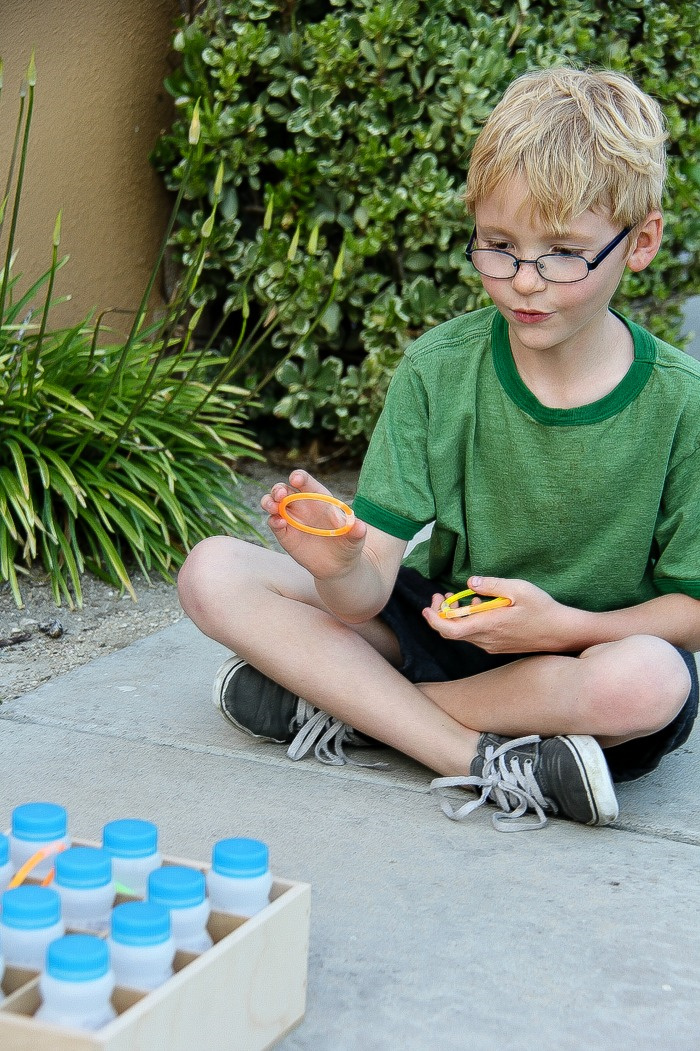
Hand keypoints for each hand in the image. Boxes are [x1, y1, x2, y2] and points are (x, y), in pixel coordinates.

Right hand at [261, 470, 366, 580]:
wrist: (338, 565)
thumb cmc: (348, 545)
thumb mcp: (355, 538)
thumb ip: (356, 531)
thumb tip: (360, 526)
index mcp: (319, 498)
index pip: (306, 482)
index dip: (300, 477)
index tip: (296, 479)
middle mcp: (302, 505)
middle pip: (284, 489)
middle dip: (278, 489)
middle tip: (280, 495)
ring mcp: (291, 518)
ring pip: (273, 503)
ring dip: (269, 501)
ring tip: (273, 507)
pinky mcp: (285, 534)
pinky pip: (274, 523)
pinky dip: (273, 521)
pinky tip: (279, 523)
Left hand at [422, 575, 580, 653]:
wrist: (561, 632)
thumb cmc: (542, 609)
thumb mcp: (519, 589)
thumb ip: (492, 585)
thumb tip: (470, 582)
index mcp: (488, 625)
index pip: (450, 629)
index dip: (434, 620)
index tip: (428, 607)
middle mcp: (487, 640)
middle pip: (452, 632)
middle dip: (442, 614)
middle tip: (442, 596)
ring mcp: (492, 645)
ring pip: (463, 634)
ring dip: (456, 618)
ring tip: (461, 599)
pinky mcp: (498, 646)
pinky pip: (475, 636)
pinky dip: (469, 622)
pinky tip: (478, 608)